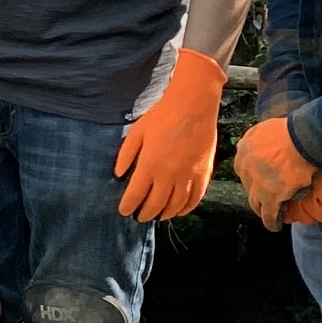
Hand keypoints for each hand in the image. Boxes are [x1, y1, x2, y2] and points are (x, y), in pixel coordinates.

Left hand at [114, 45, 226, 222]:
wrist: (193, 106)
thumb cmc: (162, 116)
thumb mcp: (137, 133)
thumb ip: (126, 155)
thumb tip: (117, 175)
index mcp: (150, 165)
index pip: (136, 195)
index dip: (128, 206)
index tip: (124, 211)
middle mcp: (170, 175)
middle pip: (155, 205)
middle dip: (145, 214)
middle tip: (139, 217)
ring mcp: (189, 176)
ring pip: (175, 206)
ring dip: (164, 214)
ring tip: (156, 216)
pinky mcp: (203, 174)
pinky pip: (195, 199)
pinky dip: (185, 209)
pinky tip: (178, 211)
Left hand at [235, 114, 321, 229]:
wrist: (302, 138)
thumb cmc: (289, 130)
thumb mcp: (263, 129)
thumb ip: (255, 139)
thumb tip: (254, 145)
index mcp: (242, 151)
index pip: (245, 170)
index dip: (255, 177)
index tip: (263, 181)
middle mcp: (244, 168)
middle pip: (249, 186)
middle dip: (257, 193)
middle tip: (267, 198)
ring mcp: (255, 184)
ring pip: (256, 203)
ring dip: (262, 209)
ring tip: (270, 214)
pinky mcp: (270, 196)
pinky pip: (268, 214)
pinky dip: (271, 221)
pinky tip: (275, 226)